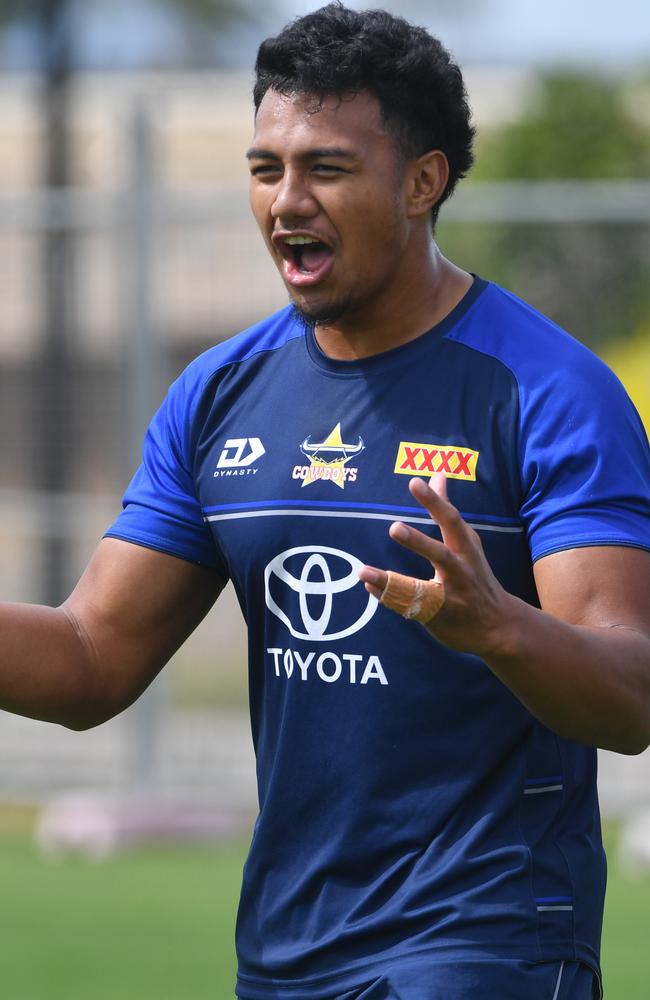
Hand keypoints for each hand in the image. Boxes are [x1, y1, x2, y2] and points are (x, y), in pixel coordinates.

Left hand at [358, 473, 513, 656]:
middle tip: (393, 528)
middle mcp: (460, 571)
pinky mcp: (437, 616)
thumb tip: (438, 473)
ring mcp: (449, 597)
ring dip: (391, 581)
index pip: (451, 520)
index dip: (434, 501)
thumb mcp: (467, 541)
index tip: (415, 482)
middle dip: (418, 542)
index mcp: (466, 548)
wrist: (499, 625)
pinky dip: (387, 597)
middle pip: (440, 554)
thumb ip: (447, 509)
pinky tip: (368, 586)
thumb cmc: (476, 574)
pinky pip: (408, 607)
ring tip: (364, 572)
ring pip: (420, 588)